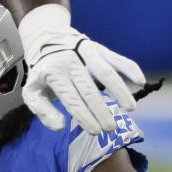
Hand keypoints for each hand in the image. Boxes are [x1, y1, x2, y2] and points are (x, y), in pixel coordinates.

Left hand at [18, 4, 145, 133]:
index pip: (71, 99)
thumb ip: (43, 112)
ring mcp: (85, 52)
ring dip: (119, 90)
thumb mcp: (32, 92)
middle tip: (111, 128)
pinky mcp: (97, 48)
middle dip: (101, 110)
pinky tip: (139, 81)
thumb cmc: (42, 73)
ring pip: (106, 71)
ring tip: (130, 108)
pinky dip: (129, 67)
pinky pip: (116, 57)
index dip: (84, 117)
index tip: (95, 131)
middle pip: (89, 89)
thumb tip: (61, 126)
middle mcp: (70, 61)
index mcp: (53, 74)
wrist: (45, 39)